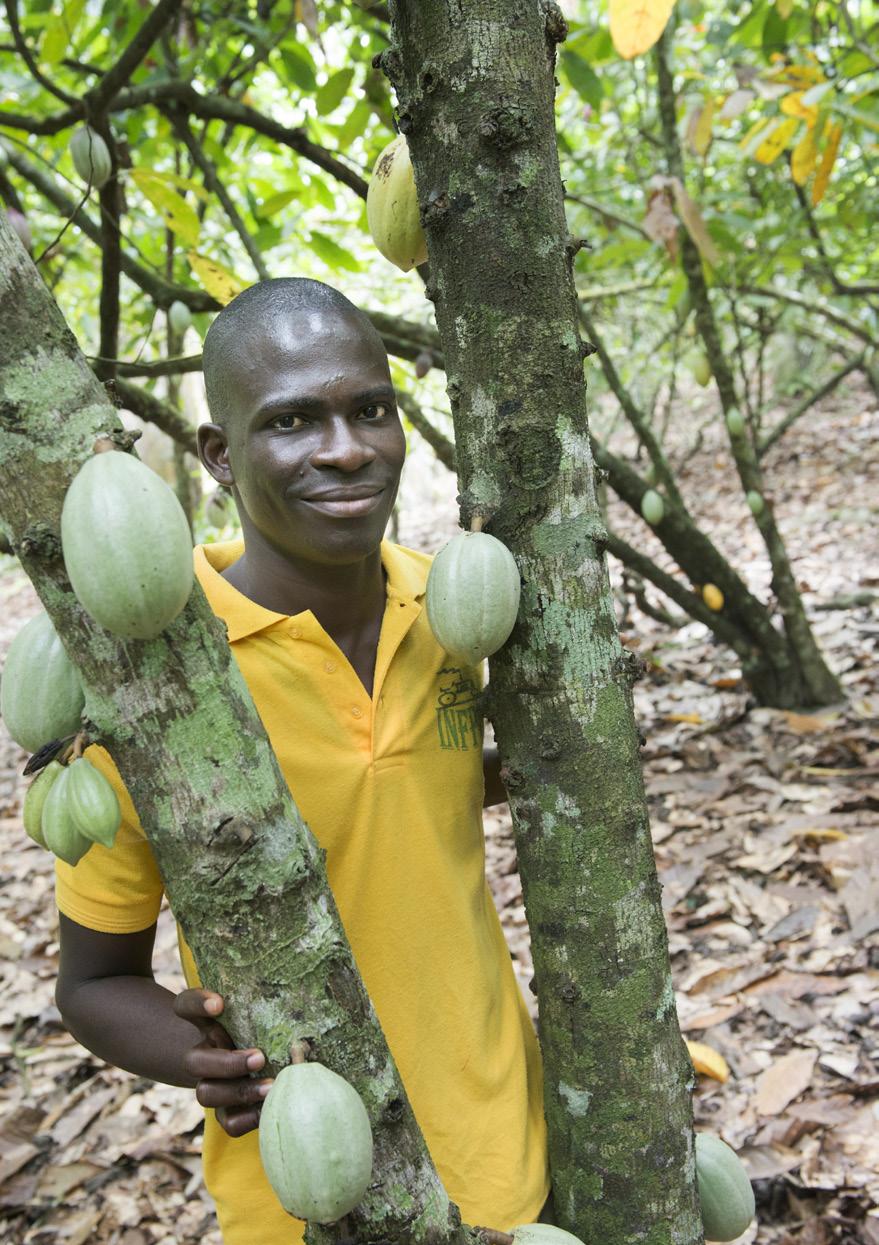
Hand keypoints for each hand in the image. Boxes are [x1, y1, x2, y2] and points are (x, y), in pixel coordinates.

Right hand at [174, 988, 272, 1137]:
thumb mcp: (254, 1013)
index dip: (197, 1004)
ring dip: (239, 1092)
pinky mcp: (225, 1112)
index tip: (219, 1004)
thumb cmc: (257, 1028)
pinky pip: (228, 1123)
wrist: (247, 1063)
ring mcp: (210, 1085)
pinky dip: (248, 1119)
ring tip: (270, 1087)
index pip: (185, 1007)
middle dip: (227, 1063)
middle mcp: (202, 1054)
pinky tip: (268, 1108)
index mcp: (206, 1024)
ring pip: (206, 1094)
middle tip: (259, 1057)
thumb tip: (302, 995)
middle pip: (193, 1062)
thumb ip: (264, 1004)